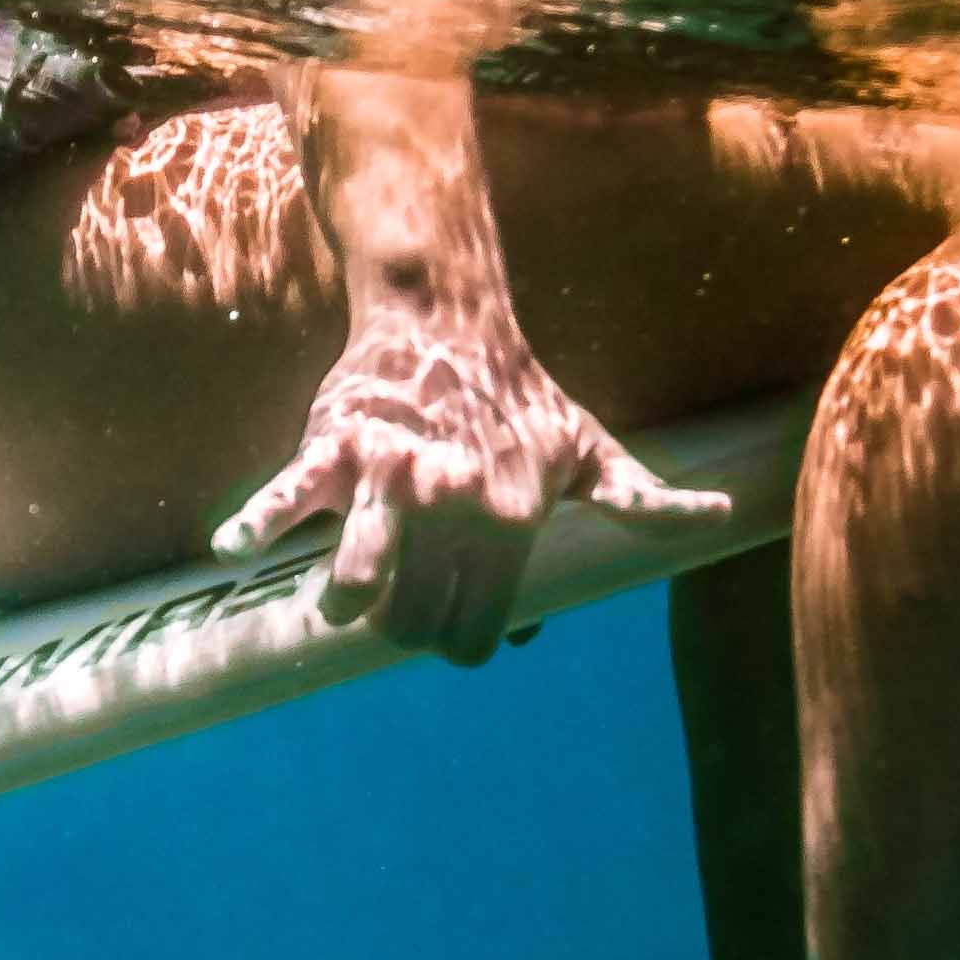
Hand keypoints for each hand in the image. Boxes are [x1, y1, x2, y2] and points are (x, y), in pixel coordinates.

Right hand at [214, 315, 729, 661]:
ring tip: (342, 600)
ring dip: (346, 603)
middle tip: (399, 603)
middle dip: (399, 627)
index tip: (448, 620)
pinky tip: (234, 552)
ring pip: (358, 582)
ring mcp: (391, 478)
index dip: (456, 641)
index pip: (474, 635)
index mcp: (512, 523)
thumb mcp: (590, 450)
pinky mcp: (336, 447)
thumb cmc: (520, 395)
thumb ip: (645, 500)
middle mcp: (454, 508)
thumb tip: (726, 515)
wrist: (451, 318)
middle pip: (410, 624)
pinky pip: (288, 496)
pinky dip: (257, 524)